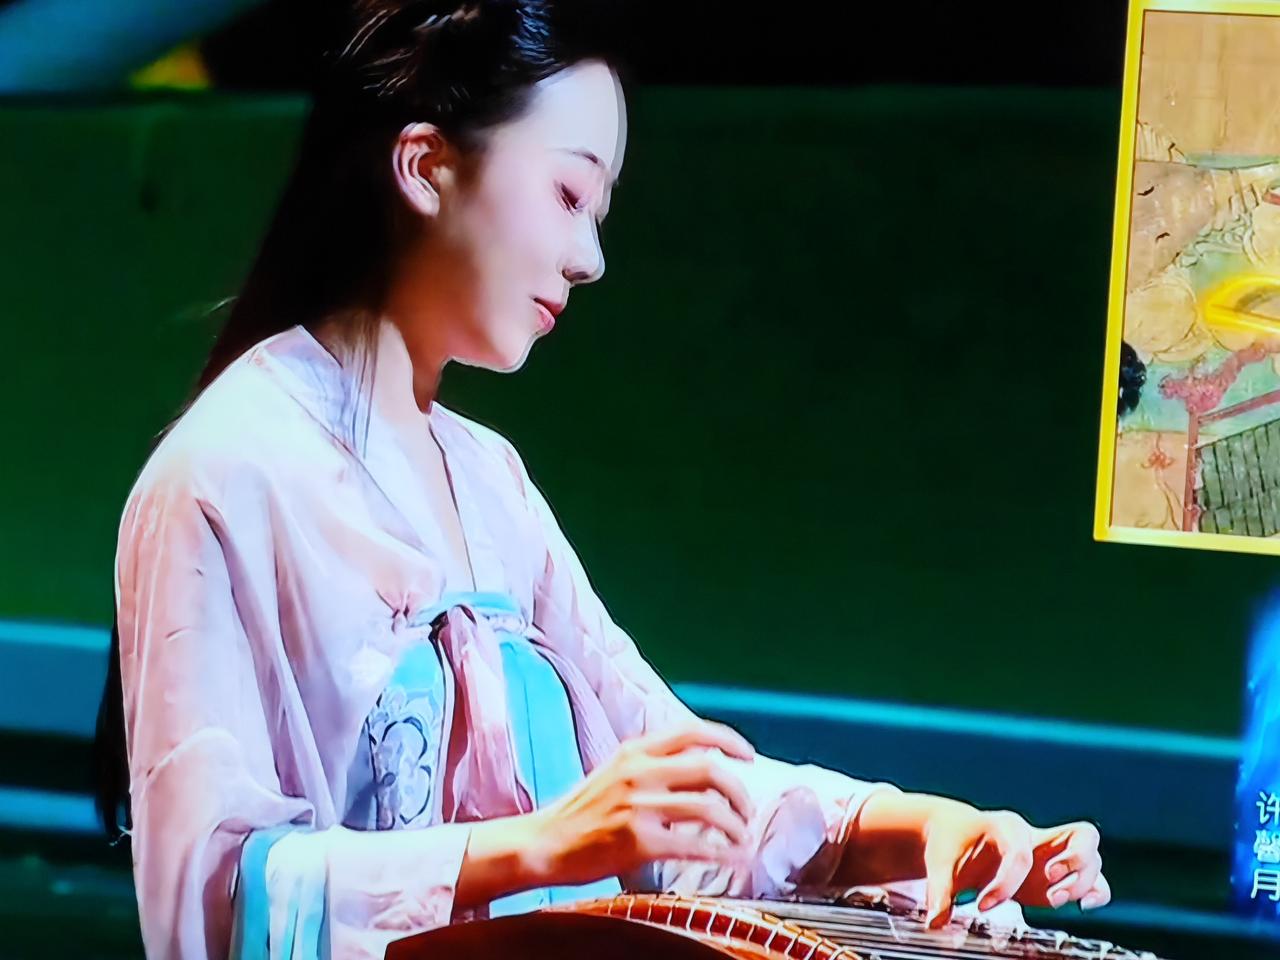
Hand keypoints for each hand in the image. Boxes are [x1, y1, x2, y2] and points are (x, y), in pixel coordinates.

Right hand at [527, 719, 757, 886]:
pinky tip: (728, 859)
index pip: (692, 730)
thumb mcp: (616, 773)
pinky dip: (719, 853)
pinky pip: (693, 845)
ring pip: (707, 807)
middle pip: (709, 768)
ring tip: (741, 838)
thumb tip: (702, 770)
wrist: (544, 843)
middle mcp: (638, 771)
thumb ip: (654, 766)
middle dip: (739, 791)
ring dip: (734, 826)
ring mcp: (638, 805)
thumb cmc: (582, 813)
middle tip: (747, 811)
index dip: (728, 740)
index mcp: (634, 750)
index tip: (748, 756)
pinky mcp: (638, 840)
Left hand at [921, 805, 1108, 927]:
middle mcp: (1037, 835)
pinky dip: (1096, 890)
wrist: (955, 833)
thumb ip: (941, 891)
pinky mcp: (1058, 872)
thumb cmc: (951, 843)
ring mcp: (1051, 853)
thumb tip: (935, 921)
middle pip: (1083, 837)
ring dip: (1083, 882)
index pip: (1019, 853)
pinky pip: (1094, 876)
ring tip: (1054, 900)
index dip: (1004, 884)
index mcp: (1007, 825)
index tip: (983, 905)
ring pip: (1093, 857)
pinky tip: (1083, 905)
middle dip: (1073, 864)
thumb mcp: (940, 862)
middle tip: (1048, 886)